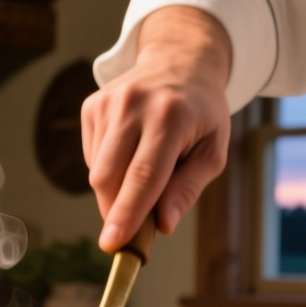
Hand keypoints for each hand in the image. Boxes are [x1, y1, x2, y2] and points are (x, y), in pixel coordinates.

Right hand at [83, 6, 232, 251]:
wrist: (180, 62)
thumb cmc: (202, 114)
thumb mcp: (213, 151)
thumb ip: (188, 188)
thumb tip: (164, 225)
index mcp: (170, 117)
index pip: (143, 175)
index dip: (127, 214)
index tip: (113, 244)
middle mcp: (133, 105)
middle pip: (110, 177)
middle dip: (117, 212)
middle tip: (132, 233)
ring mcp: (108, 102)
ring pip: (98, 171)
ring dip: (117, 190)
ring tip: (146, 174)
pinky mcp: (92, 105)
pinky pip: (93, 158)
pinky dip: (111, 169)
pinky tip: (132, 152)